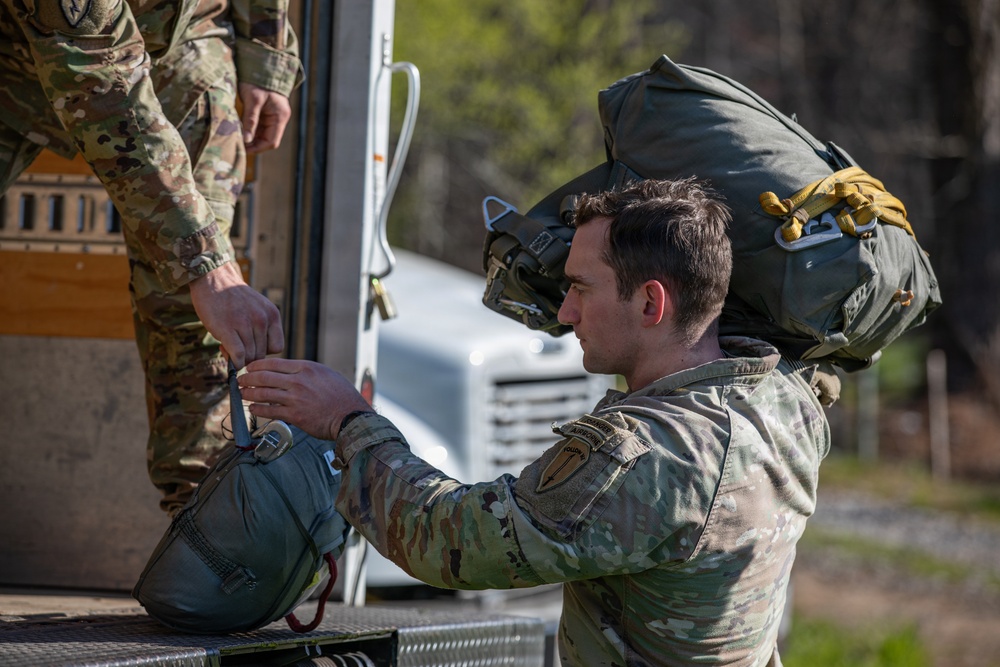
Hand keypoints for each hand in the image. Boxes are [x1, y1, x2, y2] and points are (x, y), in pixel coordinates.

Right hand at [189, 261, 284, 368]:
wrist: (214, 280)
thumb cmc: (234, 298)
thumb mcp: (259, 308)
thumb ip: (263, 328)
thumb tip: (259, 357)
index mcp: (272, 315)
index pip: (277, 347)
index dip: (265, 351)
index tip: (252, 346)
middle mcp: (262, 319)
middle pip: (261, 354)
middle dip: (248, 356)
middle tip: (235, 346)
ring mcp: (245, 324)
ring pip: (249, 357)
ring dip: (238, 358)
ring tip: (228, 345)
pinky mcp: (227, 329)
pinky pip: (237, 355)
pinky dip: (233, 360)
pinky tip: (224, 349)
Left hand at [238, 82, 291, 153]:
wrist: (260, 63)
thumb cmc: (258, 80)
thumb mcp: (253, 100)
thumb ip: (250, 121)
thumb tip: (246, 140)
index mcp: (280, 117)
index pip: (272, 141)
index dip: (258, 148)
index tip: (243, 149)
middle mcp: (278, 118)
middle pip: (267, 139)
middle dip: (253, 143)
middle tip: (236, 144)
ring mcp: (272, 115)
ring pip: (261, 133)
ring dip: (250, 136)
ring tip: (236, 137)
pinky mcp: (264, 112)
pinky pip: (257, 126)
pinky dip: (249, 129)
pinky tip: (238, 129)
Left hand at [238, 358, 371, 440]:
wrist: (350, 416)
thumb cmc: (341, 395)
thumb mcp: (325, 374)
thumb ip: (305, 372)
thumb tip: (287, 372)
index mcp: (306, 368)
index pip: (274, 363)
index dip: (257, 365)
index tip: (249, 367)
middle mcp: (298, 381)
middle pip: (264, 377)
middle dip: (248, 378)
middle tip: (239, 380)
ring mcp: (295, 398)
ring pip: (263, 394)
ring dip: (249, 393)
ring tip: (241, 393)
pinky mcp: (294, 415)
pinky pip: (269, 411)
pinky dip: (258, 409)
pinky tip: (252, 408)